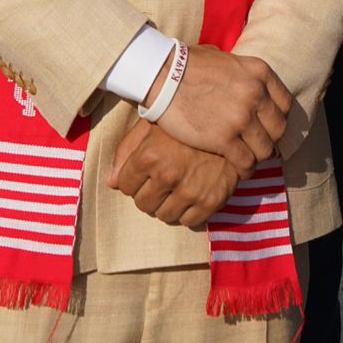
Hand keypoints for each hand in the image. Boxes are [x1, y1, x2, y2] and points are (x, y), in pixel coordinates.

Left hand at [107, 122, 237, 228]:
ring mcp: (189, 191)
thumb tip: (112, 182)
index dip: (133, 179)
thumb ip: (128, 150)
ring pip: (164, 215)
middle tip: (161, 181)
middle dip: (148, 193)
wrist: (231, 121)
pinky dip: (188, 212)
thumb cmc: (187, 120)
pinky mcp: (210, 201)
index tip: (145, 171)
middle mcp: (167, 176)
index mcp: (149, 156)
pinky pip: (189, 222)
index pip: (125, 186)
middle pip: (143, 204)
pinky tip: (192, 194)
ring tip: (176, 187)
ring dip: (167, 204)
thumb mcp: (153, 124)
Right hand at [147, 45, 291, 172]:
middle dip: (269, 139)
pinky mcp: (224, 139)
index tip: (267, 127)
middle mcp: (256, 94)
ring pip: (265, 149)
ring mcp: (241, 117)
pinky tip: (236, 167)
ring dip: (256, 156)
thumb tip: (249, 82)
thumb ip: (244, 73)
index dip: (277, 119)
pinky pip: (246, 162)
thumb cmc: (189, 65)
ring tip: (246, 159)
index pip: (285, 104)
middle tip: (256, 145)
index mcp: (259, 72)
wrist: (162, 75)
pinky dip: (244, 168)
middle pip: (278, 129)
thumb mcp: (226, 59)